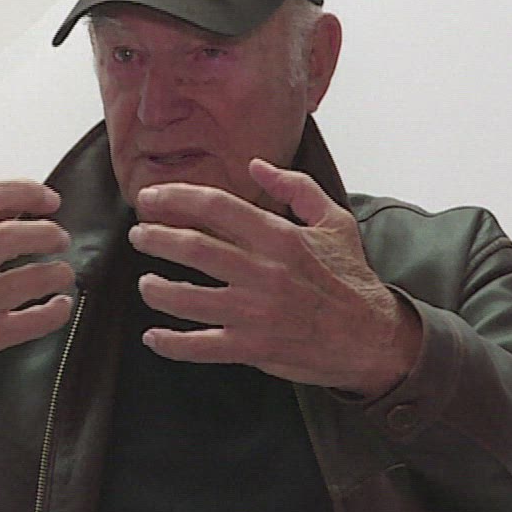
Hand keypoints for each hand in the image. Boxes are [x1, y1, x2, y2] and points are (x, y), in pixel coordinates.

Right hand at [0, 180, 76, 411]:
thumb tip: (20, 202)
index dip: (26, 191)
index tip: (49, 199)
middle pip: (10, 235)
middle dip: (47, 232)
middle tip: (60, 239)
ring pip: (28, 278)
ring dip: (57, 272)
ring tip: (62, 273)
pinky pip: (32, 322)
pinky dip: (55, 312)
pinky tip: (60, 306)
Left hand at [130, 159, 419, 398]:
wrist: (372, 338)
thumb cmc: (350, 277)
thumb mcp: (334, 221)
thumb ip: (295, 187)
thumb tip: (256, 164)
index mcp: (279, 237)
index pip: (216, 207)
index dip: (176, 199)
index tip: (150, 199)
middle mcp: (263, 272)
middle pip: (193, 248)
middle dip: (155, 238)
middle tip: (138, 235)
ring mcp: (256, 312)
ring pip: (189, 299)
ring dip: (157, 290)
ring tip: (145, 283)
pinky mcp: (253, 347)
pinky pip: (201, 346)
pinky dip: (172, 343)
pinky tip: (152, 337)